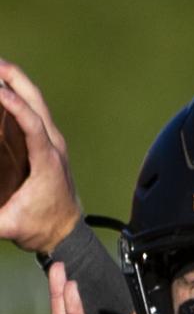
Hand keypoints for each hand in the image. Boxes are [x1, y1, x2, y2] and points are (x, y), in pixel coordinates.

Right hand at [0, 60, 80, 253]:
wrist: (66, 233)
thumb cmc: (41, 228)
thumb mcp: (10, 227)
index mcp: (47, 162)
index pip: (33, 125)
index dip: (15, 105)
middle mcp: (55, 147)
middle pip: (38, 104)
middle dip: (15, 79)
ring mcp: (55, 144)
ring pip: (39, 104)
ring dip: (17, 82)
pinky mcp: (51, 145)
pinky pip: (36, 112)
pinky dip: (20, 95)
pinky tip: (3, 87)